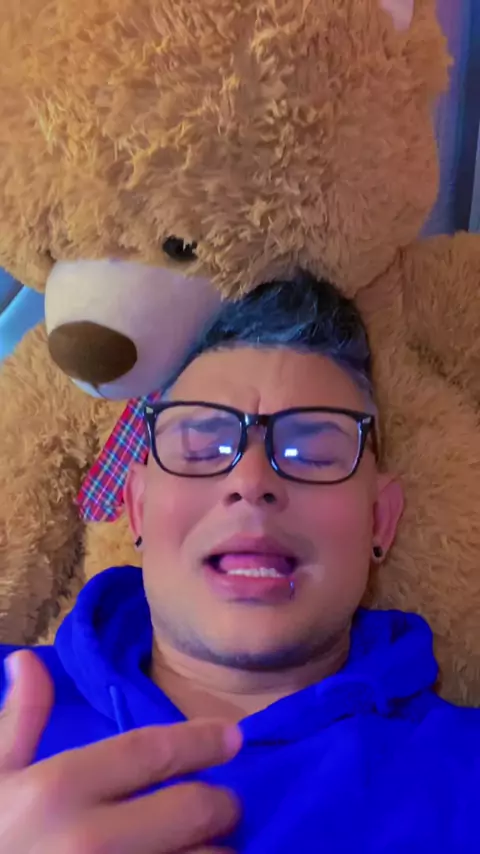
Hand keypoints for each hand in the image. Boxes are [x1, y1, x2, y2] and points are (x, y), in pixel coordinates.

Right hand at [0, 650, 240, 852]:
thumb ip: (19, 721)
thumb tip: (27, 660)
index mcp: (58, 790)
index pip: (153, 751)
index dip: (202, 740)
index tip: (233, 737)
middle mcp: (91, 841)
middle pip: (194, 809)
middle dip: (220, 803)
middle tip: (221, 805)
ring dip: (215, 852)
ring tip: (207, 846)